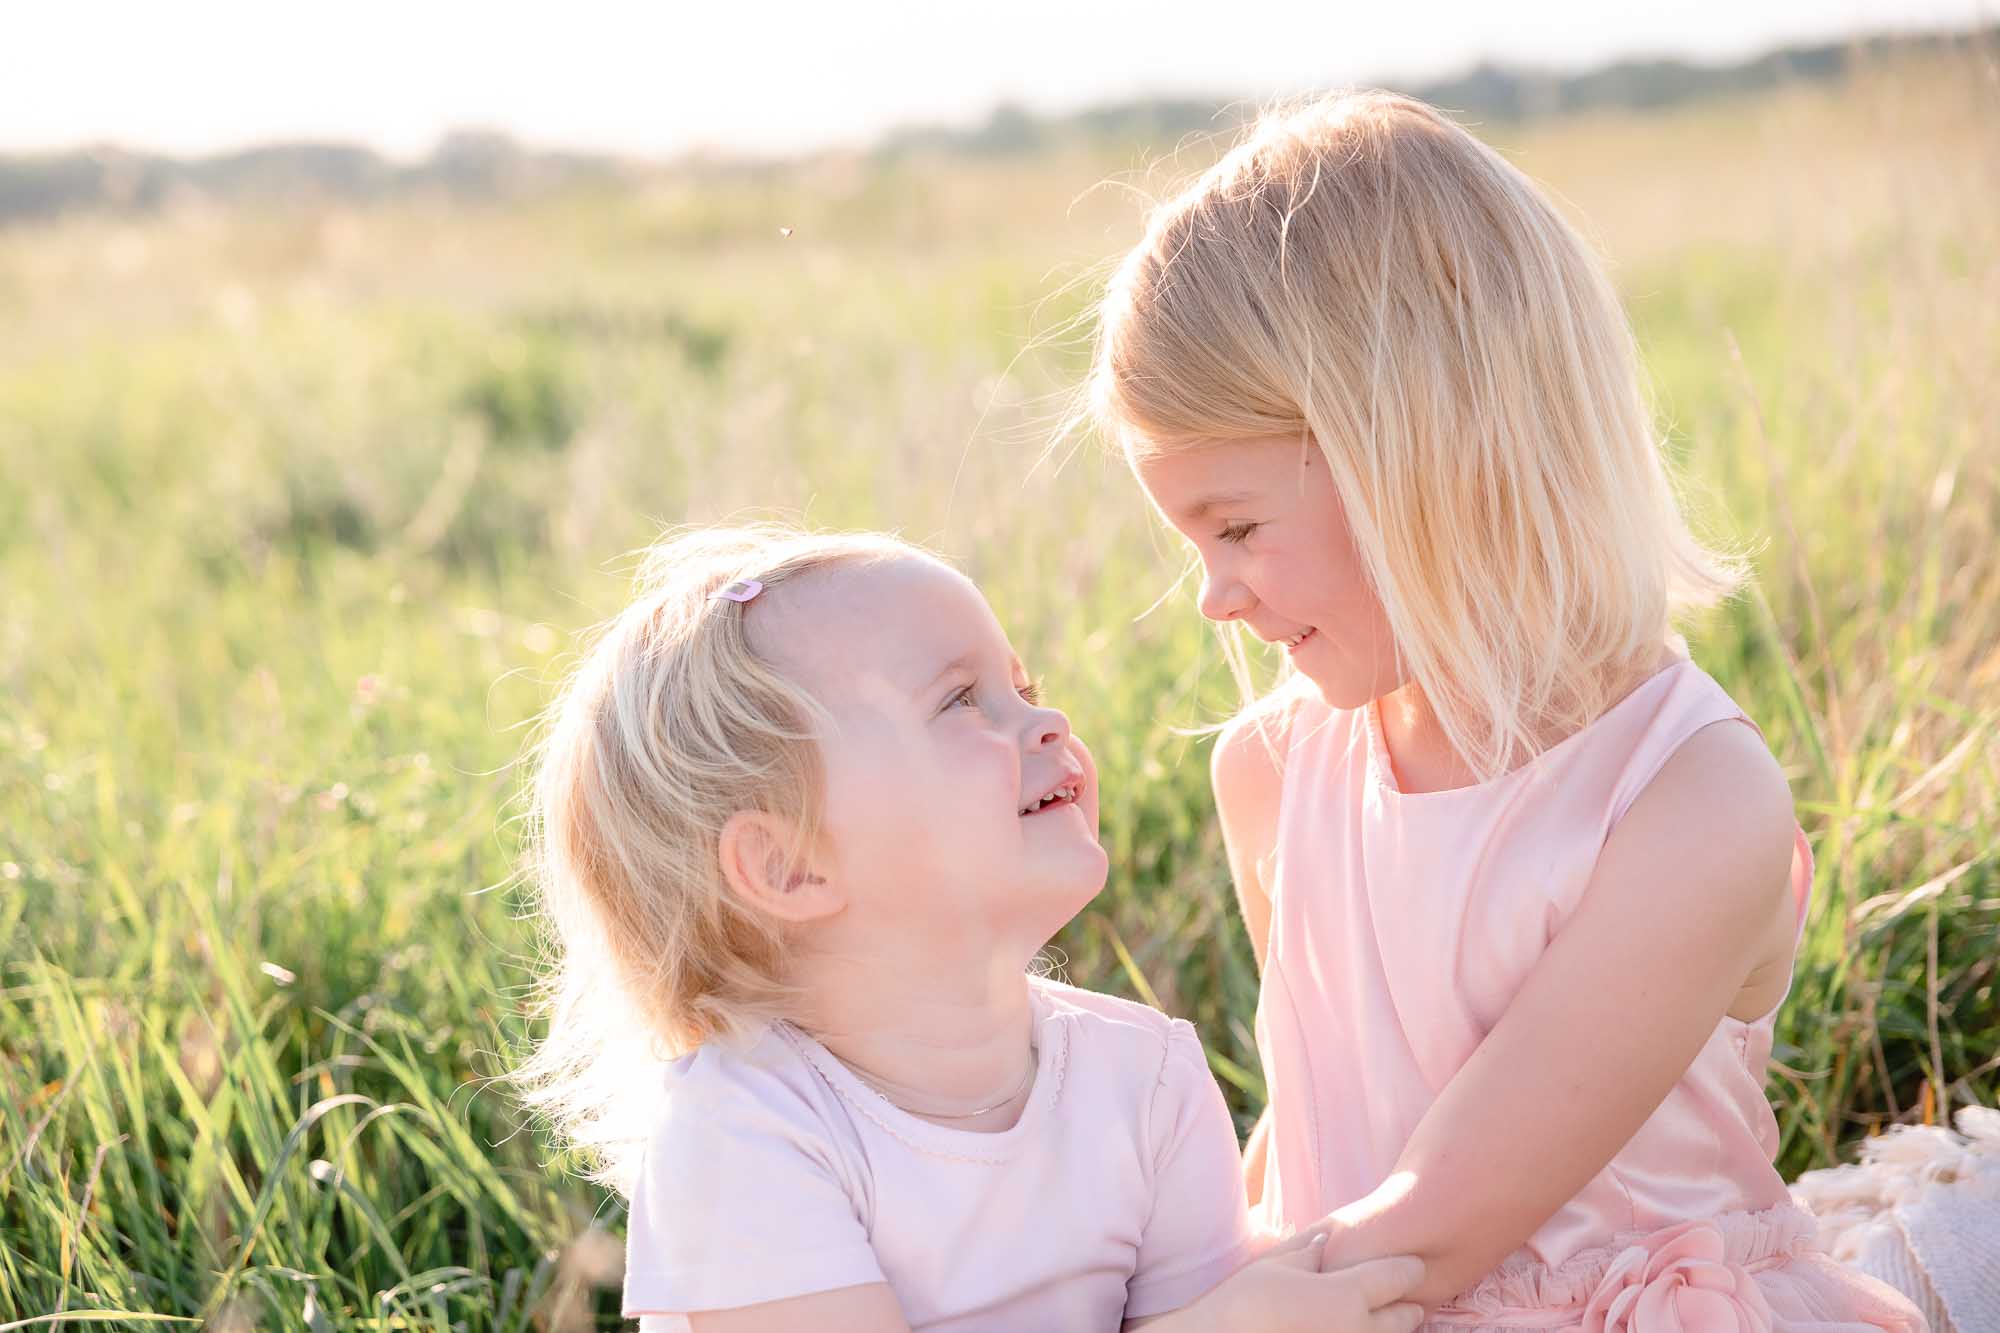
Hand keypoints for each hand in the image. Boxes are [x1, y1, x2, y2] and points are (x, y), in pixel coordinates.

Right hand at [1211, 1234, 1425, 1332]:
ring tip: (1388, 1322)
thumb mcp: (1274, 1267)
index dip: (1409, 1268)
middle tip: (1409, 1301)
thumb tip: (1328, 1238)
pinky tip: (1350, 1332)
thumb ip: (1308, 1250)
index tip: (1415, 1264)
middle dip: (1407, 1307)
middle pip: (1404, 1319)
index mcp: (1346, 1297)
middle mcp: (1358, 1331)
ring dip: (1390, 1331)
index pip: (1397, 1277)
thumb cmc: (1243, 1306)